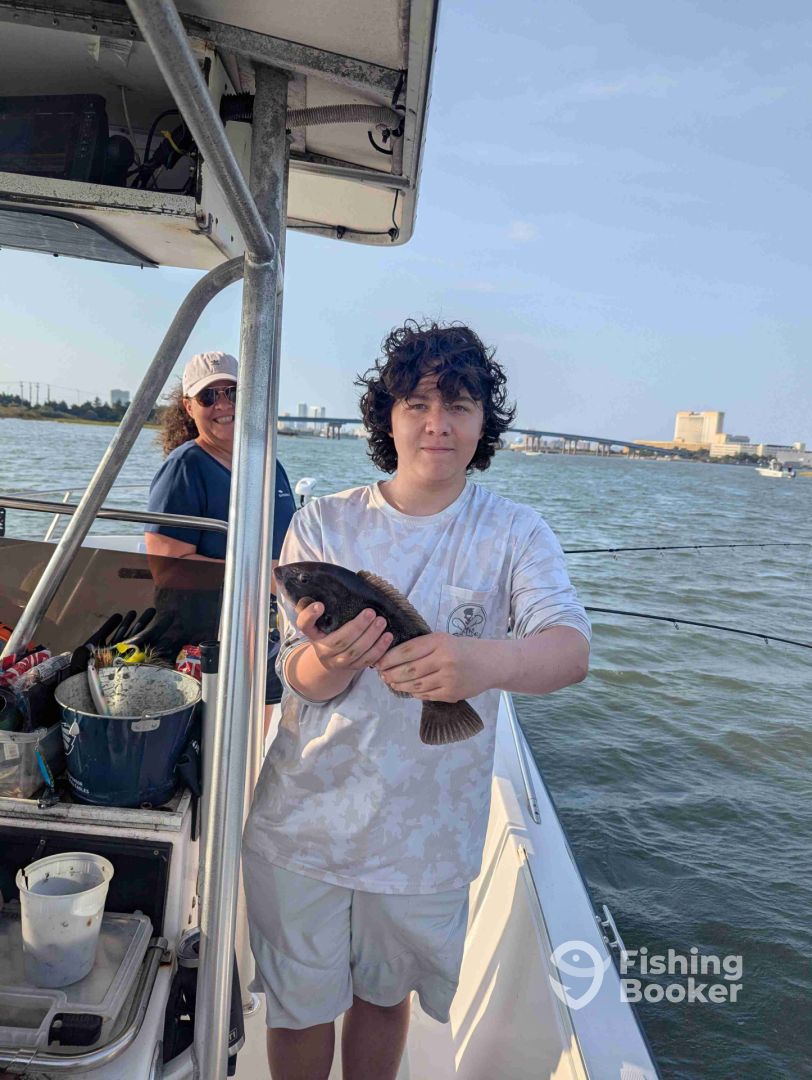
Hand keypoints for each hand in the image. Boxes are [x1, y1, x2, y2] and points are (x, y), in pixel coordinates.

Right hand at [297, 603, 392, 672]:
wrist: (332, 658)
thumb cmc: (331, 632)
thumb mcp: (324, 621)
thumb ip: (329, 608)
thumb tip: (346, 586)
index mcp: (313, 633)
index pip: (304, 625)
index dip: (310, 616)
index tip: (319, 605)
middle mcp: (322, 649)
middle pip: (339, 640)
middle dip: (357, 626)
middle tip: (370, 612)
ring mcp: (337, 661)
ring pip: (355, 652)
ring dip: (371, 636)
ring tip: (382, 622)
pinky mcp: (352, 667)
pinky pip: (366, 660)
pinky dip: (379, 649)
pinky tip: (388, 637)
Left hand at [375, 632, 492, 701]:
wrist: (490, 663)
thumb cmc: (463, 649)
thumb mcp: (443, 640)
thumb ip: (422, 647)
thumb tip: (392, 658)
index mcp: (439, 642)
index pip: (407, 651)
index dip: (389, 658)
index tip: (378, 662)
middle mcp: (444, 659)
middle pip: (408, 670)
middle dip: (391, 674)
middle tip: (382, 675)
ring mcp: (448, 678)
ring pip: (415, 685)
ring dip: (400, 685)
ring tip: (392, 683)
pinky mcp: (452, 693)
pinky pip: (426, 694)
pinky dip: (414, 692)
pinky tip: (408, 689)